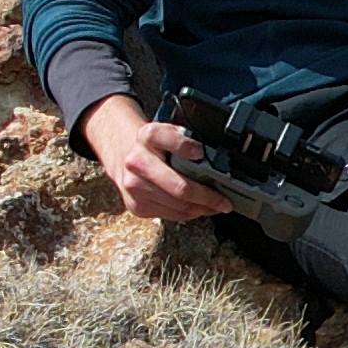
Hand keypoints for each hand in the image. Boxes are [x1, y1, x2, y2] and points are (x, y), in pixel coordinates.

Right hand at [81, 95, 231, 222]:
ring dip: (202, 209)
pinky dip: (188, 214)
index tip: (200, 153)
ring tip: (216, 207)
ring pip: (177, 206)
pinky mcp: (135, 205)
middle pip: (178, 187)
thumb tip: (214, 158)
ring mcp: (134, 186)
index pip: (166, 138)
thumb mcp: (169, 132)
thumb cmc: (155, 146)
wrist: (123, 155)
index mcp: (148, 136)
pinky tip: (199, 209)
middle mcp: (137, 161)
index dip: (184, 146)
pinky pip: (170, 215)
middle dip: (207, 197)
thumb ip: (187, 139)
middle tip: (224, 202)